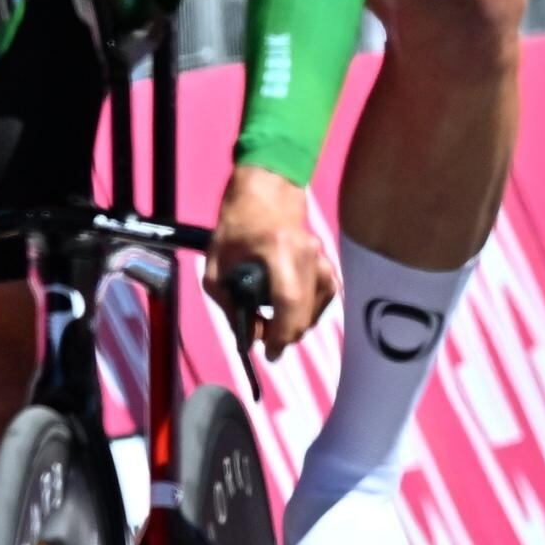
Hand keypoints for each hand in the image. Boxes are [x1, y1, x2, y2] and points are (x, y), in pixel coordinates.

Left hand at [205, 166, 336, 359]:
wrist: (267, 193)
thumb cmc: (236, 228)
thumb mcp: (216, 267)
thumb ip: (229, 304)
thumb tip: (249, 338)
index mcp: (279, 251)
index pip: (289, 302)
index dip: (281, 333)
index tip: (268, 352)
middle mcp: (308, 255)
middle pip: (306, 313)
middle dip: (286, 335)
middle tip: (264, 339)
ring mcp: (322, 258)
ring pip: (318, 310)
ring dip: (296, 325)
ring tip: (274, 324)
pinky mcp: (329, 263)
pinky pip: (324, 299)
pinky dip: (308, 312)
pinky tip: (291, 312)